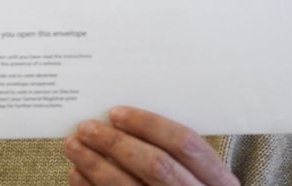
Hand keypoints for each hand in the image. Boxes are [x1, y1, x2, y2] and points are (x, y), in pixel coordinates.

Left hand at [63, 106, 238, 184]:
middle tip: (86, 127)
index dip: (149, 124)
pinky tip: (77, 173)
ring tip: (73, 145)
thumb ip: (173, 150)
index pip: (185, 143)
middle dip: (116, 143)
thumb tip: (121, 117)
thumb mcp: (198, 174)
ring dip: (95, 164)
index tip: (115, 113)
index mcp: (218, 180)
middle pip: (156, 165)